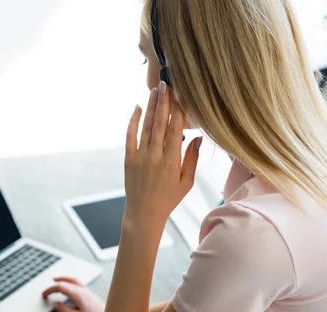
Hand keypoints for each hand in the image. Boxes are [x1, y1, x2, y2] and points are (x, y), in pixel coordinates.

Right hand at [42, 277, 104, 311]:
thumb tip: (56, 304)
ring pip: (73, 280)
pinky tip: (69, 286)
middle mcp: (82, 290)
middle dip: (54, 284)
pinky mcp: (90, 294)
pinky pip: (77, 283)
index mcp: (78, 294)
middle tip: (47, 289)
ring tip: (56, 280)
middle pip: (66, 281)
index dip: (50, 290)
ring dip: (63, 279)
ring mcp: (87, 291)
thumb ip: (64, 310)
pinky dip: (70, 282)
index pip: (60, 287)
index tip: (44, 294)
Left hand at [124, 82, 201, 225]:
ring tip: (154, 90)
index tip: (180, 95)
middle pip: (160, 124)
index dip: (177, 111)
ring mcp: (140, 157)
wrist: (144, 213)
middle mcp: (155, 157)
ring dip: (150, 107)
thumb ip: (192, 159)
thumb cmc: (168, 199)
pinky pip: (130, 136)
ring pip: (146, 127)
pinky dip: (133, 121)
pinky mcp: (128, 159)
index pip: (175, 131)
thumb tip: (198, 137)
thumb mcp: (186, 182)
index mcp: (172, 162)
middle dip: (163, 102)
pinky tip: (137, 108)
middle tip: (166, 83)